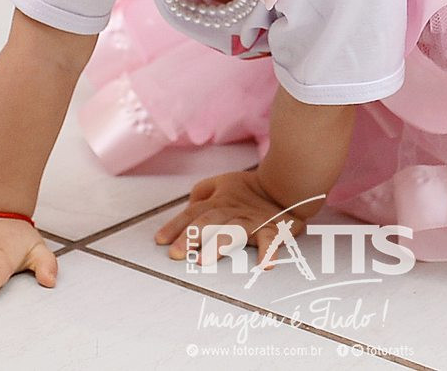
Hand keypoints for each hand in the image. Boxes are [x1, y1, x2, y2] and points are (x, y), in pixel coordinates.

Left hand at [154, 170, 319, 266]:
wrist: (286, 183)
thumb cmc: (249, 189)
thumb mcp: (222, 183)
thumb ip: (201, 195)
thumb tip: (185, 210)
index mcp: (218, 202)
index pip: (192, 213)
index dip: (175, 226)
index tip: (160, 241)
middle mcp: (232, 211)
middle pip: (209, 222)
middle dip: (191, 237)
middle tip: (176, 254)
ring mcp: (252, 221)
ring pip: (234, 231)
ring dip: (219, 244)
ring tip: (205, 260)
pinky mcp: (273, 229)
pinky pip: (272, 240)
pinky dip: (270, 251)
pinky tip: (266, 265)